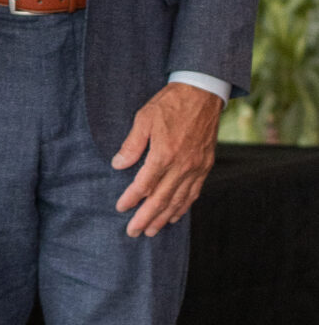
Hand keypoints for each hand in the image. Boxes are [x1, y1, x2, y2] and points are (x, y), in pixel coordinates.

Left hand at [113, 82, 221, 237]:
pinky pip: (194, 192)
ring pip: (179, 200)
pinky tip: (175, 215)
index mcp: (164, 154)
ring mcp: (196, 167)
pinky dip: (183, 207)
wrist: (203, 93)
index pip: (144, 185)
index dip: (131, 199)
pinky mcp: (205, 165)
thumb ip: (132, 145)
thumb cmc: (170, 103)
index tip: (121, 208)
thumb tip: (118, 165)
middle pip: (161, 199)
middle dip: (146, 218)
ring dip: (164, 218)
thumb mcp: (144, 118)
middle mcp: (182, 165)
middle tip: (133, 232)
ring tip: (151, 231)